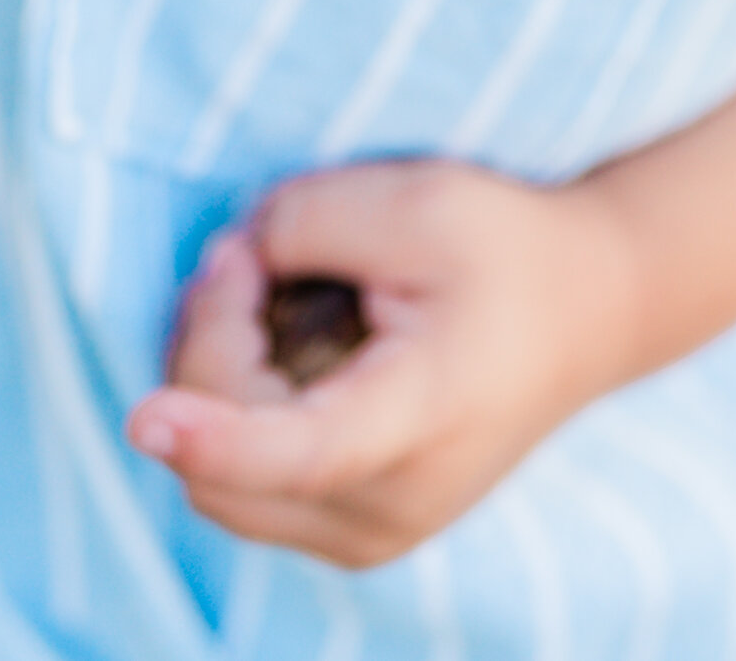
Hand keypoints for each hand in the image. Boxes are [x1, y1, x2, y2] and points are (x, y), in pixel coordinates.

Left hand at [128, 160, 638, 568]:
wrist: (590, 312)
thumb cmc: (509, 251)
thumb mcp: (421, 200)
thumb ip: (312, 223)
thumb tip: (235, 263)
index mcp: (424, 417)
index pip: (303, 449)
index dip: (216, 433)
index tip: (144, 417)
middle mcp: (389, 506)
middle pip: (228, 463)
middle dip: (209, 348)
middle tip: (247, 253)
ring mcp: (368, 535)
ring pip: (221, 487)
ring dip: (215, 384)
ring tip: (265, 291)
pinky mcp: (352, 533)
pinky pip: (246, 490)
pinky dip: (235, 416)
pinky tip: (280, 345)